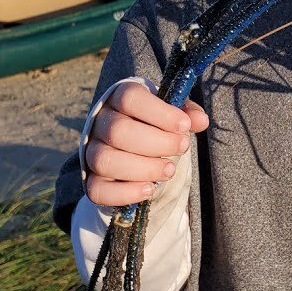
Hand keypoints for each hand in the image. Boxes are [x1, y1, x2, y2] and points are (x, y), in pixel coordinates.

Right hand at [85, 81, 208, 206]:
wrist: (130, 144)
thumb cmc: (153, 123)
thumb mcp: (170, 112)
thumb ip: (185, 113)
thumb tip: (200, 120)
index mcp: (119, 98)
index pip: (130, 99)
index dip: (160, 113)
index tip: (185, 125)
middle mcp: (100, 123)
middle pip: (118, 131)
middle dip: (157, 143)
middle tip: (181, 147)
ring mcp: (91, 151)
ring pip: (106, 161)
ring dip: (144, 168)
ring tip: (169, 170)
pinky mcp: (91, 179)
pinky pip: (97, 190)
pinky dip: (125, 193)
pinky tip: (149, 190)